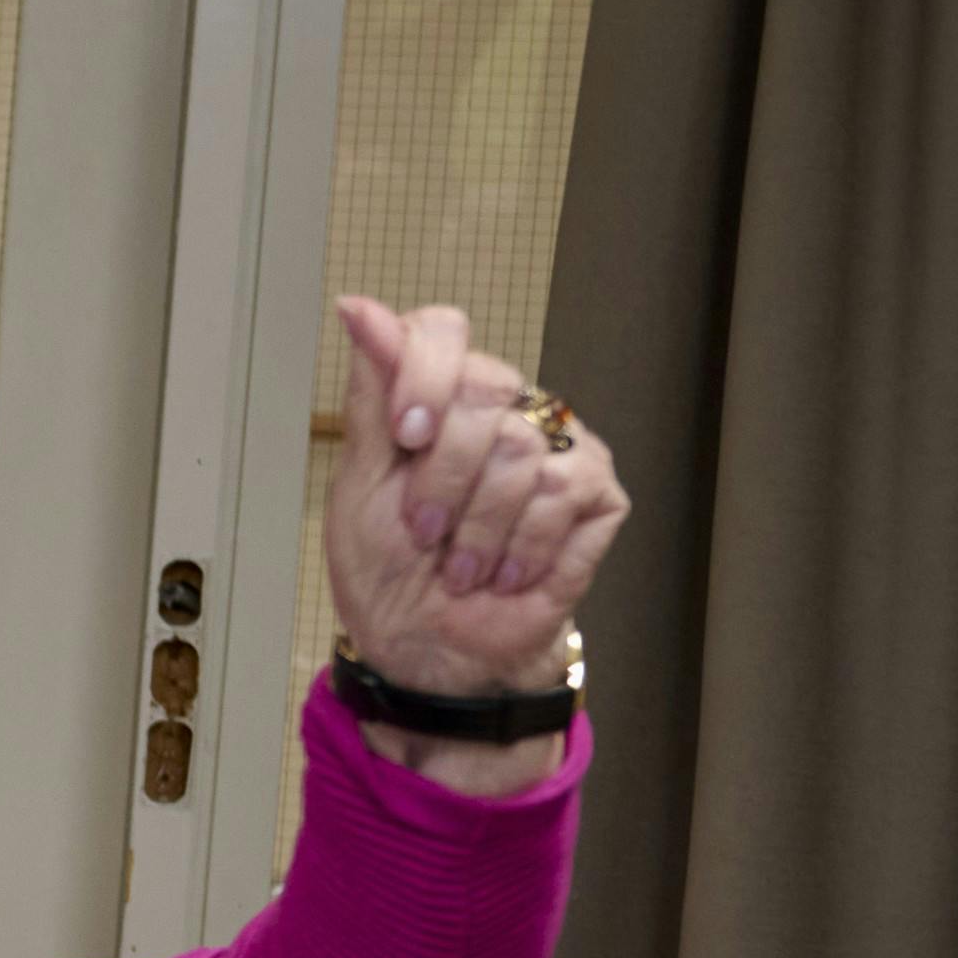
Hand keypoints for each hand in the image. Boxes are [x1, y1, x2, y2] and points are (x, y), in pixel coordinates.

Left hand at [319, 295, 625, 749]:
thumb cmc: (390, 570)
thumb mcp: (361, 484)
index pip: (443, 331)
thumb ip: (373, 396)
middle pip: (480, 392)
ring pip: (521, 450)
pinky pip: (564, 494)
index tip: (405, 438)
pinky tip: (505, 573)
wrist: (431, 650)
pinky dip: (521, 546)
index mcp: (443, 395)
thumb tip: (358, 308)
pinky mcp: (599, 495)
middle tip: (424, 531)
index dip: (422, 376)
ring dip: (475, 527)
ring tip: (461, 565)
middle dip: (439, 478)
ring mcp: (560, 447)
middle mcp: (507, 409)